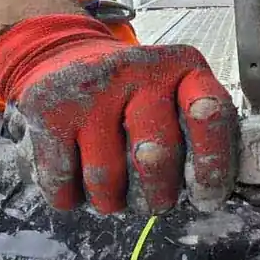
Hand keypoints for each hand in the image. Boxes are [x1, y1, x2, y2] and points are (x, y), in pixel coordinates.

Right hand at [0, 13, 236, 213]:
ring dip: (113, 202)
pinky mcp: (46, 110)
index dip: (212, 165)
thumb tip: (212, 192)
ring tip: (114, 190)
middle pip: (155, 158)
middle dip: (157, 197)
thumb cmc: (131, 95)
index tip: (206, 196)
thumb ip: (202, 136)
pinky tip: (77, 180)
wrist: (61, 58)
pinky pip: (62, 184)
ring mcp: (88, 89)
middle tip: (154, 200)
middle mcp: (135, 71)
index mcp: (181, 67)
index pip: (211, 115)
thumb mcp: (175, 98)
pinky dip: (71, 198)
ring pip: (105, 181)